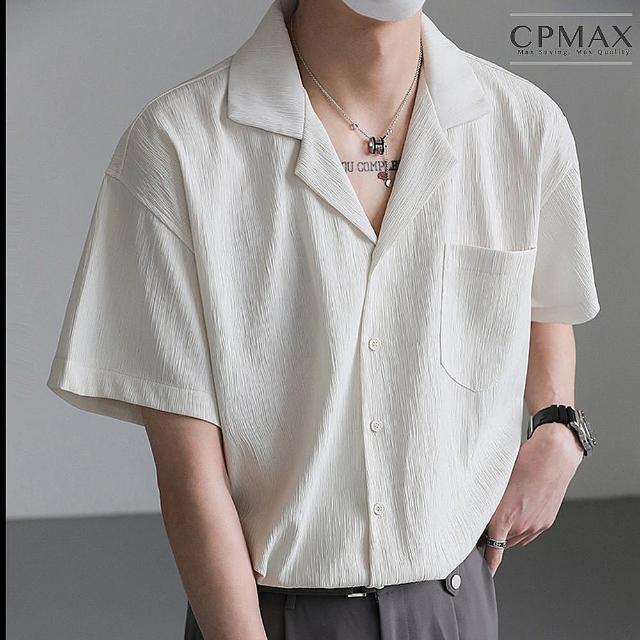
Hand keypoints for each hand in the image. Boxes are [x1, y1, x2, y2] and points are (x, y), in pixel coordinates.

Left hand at [480, 423, 583, 575]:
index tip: (483, 570)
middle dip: (493, 538)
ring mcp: (535, 525)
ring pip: (516, 539)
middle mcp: (520, 525)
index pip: (493, 550)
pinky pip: (529, 532)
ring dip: (508, 533)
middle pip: (502, 543)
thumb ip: (486, 500)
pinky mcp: (546, 522)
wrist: (553, 456)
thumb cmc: (523, 461)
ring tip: (504, 514)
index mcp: (504, 516)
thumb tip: (476, 507)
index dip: (488, 563)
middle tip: (484, 526)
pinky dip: (521, 527)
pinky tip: (518, 510)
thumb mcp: (495, 480)